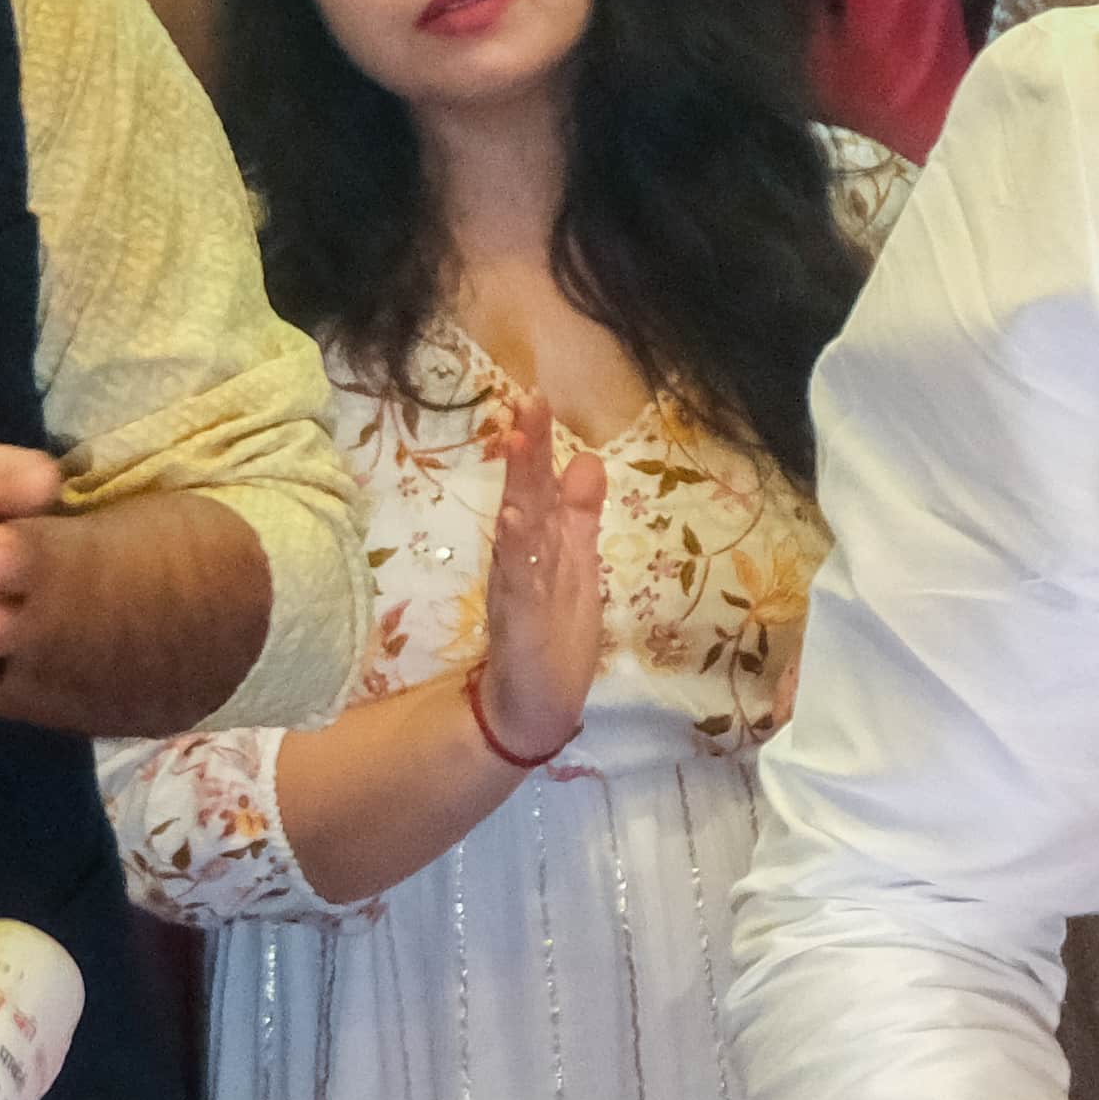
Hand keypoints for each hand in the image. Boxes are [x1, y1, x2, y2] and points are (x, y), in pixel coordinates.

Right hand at [463, 370, 607, 767]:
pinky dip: (514, 548)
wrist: (532, 704)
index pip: (538, 482)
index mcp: (540, 541)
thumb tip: (586, 459)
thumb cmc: (552, 633)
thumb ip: (578, 514)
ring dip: (516, 487)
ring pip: (517, 528)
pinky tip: (511, 518)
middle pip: (525, 493)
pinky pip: (516, 579)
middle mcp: (523, 555)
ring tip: (516, 445)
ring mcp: (518, 585)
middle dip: (527, 449)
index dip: (538, 442)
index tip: (535, 396)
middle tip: (526, 401)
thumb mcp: (576, 564)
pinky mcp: (519, 620)